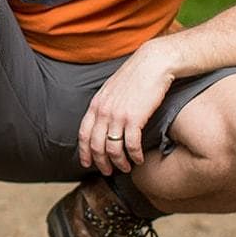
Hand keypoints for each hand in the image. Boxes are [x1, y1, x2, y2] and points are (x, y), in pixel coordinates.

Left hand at [78, 41, 174, 175]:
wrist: (152, 64)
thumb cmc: (135, 77)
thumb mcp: (111, 90)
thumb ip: (105, 106)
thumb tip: (103, 122)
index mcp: (96, 104)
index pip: (83, 134)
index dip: (84, 152)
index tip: (87, 164)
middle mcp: (103, 111)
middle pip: (96, 145)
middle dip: (101, 162)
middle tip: (108, 172)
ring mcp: (118, 115)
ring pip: (112, 148)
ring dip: (119, 162)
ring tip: (125, 167)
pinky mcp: (135, 118)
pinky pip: (131, 144)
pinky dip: (134, 155)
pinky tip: (139, 159)